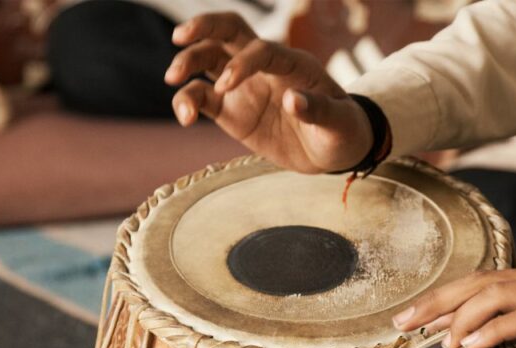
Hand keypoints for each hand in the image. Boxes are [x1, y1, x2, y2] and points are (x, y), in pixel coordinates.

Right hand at [164, 12, 371, 172]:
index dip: (243, 62)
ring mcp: (245, 86)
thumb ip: (319, 111)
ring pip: (209, 59)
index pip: (262, 49)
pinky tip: (184, 116)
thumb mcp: (340, 125)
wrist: (334, 150)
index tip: (227, 86)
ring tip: (172, 80)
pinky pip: (202, 97)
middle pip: (229, 31)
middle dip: (203, 27)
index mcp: (294, 63)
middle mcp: (265, 67)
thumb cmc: (342, 131)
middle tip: (179, 37)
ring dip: (187, 62)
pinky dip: (188, 101)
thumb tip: (293, 101)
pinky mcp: (231, 110)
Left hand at [392, 248, 515, 347]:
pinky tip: (471, 345)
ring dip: (456, 316)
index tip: (423, 316)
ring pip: (495, 294)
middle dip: (436, 302)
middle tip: (401, 322)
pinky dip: (494, 329)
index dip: (452, 297)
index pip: (489, 281)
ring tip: (429, 339)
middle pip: (479, 281)